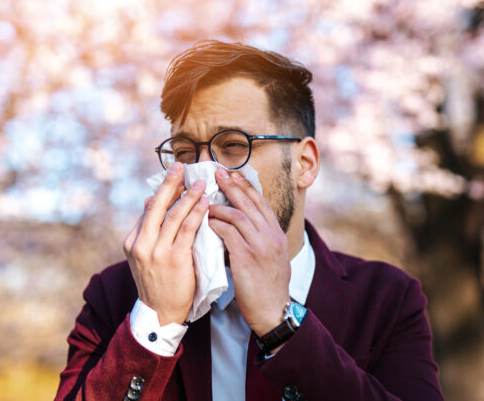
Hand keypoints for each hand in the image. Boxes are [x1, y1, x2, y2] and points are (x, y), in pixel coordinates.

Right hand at [123, 162, 208, 324]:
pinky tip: (205, 204)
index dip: (163, 190)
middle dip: (170, 183)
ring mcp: (157, 251)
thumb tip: (152, 200)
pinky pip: (188, 230)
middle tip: (181, 165)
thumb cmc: (157, 282)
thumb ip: (148, 230)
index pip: (149, 209)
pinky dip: (197, 214)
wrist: (161, 313)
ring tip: (200, 183)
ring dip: (189, 196)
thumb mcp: (144, 256)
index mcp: (132, 241)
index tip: (175, 176)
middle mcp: (141, 244)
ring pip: (174, 215)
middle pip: (157, 206)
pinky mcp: (175, 259)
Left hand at [208, 169, 290, 336]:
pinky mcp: (246, 258)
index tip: (234, 174)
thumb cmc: (268, 288)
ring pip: (238, 215)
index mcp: (278, 234)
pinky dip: (215, 225)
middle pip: (250, 203)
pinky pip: (227, 233)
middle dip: (232, 186)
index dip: (247, 186)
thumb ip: (261, 239)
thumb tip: (244, 225)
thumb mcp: (272, 258)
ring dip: (219, 206)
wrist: (273, 311)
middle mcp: (271, 236)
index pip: (262, 202)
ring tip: (205, 202)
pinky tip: (206, 223)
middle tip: (217, 173)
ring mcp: (260, 246)